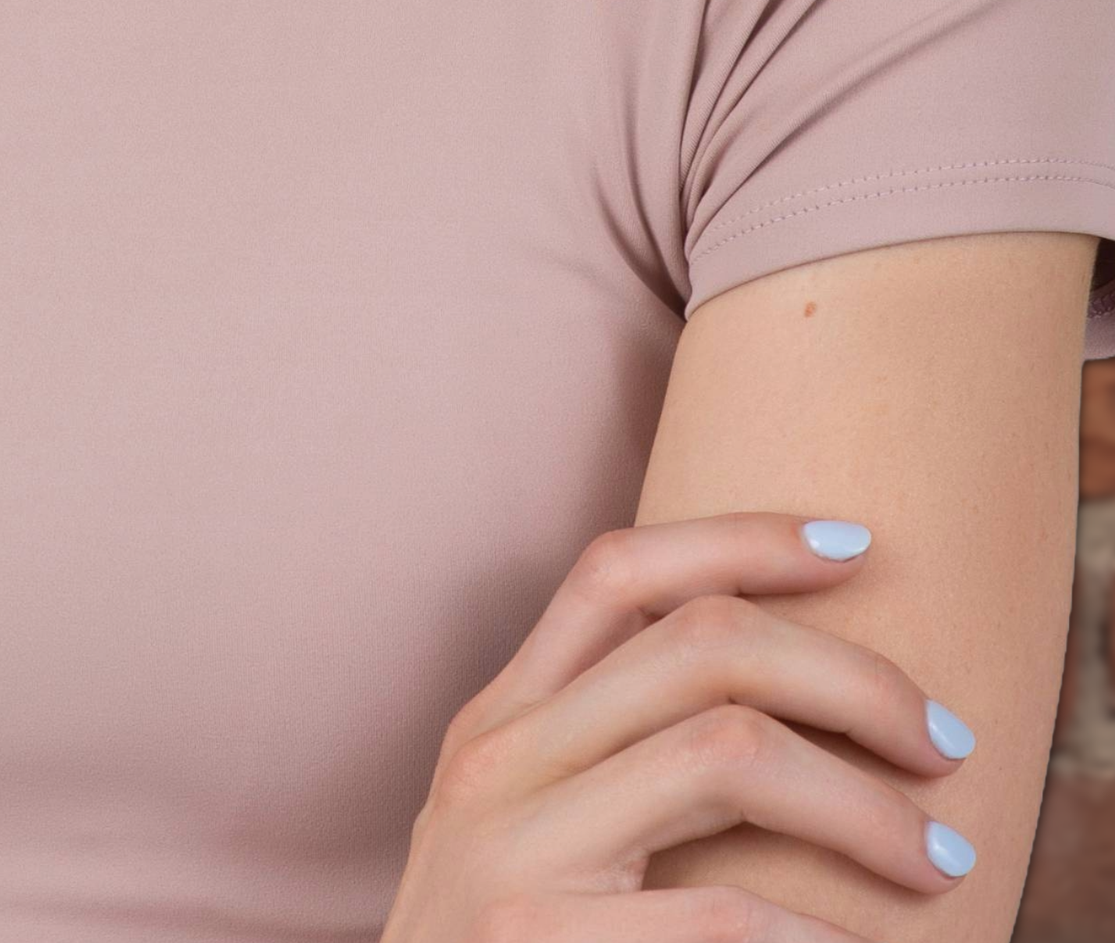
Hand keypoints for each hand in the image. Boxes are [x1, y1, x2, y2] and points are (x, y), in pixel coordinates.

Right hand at [380, 514, 978, 942]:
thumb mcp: (519, 832)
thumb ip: (601, 755)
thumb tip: (782, 696)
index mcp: (495, 723)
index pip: (617, 570)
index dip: (742, 536)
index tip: (857, 545)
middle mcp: (496, 764)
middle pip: (700, 644)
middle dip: (852, 677)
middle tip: (944, 741)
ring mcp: (513, 855)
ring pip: (727, 751)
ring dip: (866, 805)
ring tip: (941, 859)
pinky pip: (724, 916)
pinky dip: (818, 937)